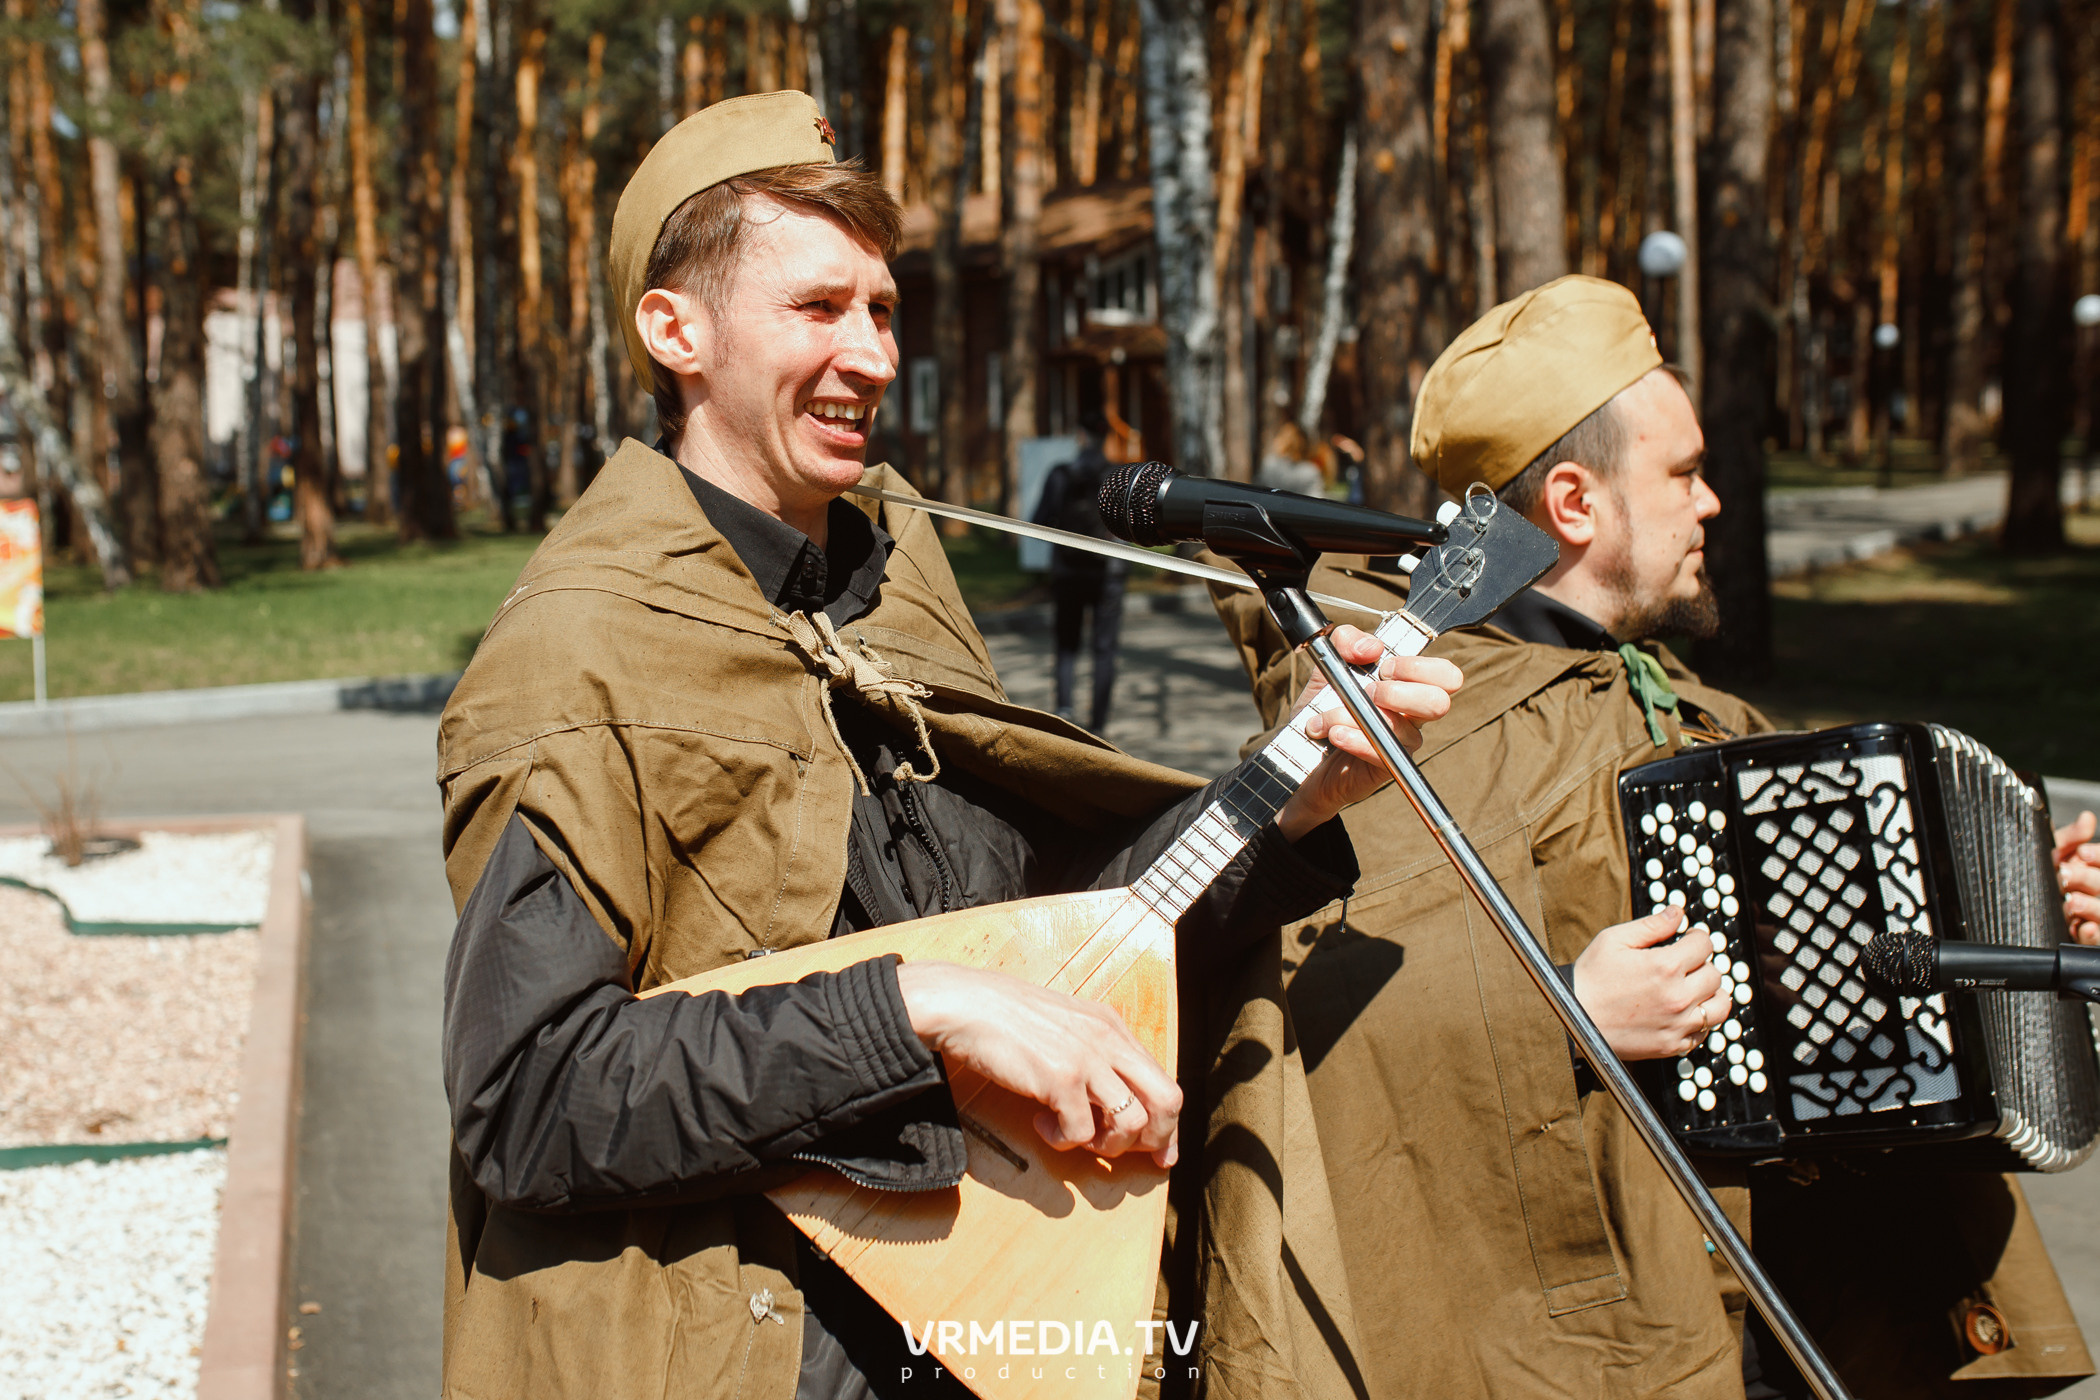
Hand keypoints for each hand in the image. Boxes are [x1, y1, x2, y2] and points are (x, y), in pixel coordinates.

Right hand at [893, 961, 1181, 1166]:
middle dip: (1154, 1139)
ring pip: (1133, 1123)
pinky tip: (1042, 1124)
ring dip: (1107, 1144)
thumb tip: (1111, 1100)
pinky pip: (1081, 1133)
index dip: (1166, 1126)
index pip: (1164, 1081)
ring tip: (1076, 1136)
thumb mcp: (1066, 1027)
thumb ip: (1094, 1054)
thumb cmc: (1008, 1018)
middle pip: (1168, 1101)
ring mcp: (1087, 1060)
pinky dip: (1063, 1141)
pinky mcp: (1060, 1079)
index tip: (1158, 1154)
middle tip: (1118, 1150)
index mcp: (1113, 1028)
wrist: (968, 1004)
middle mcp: (1109, 1041)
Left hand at [1275, 624, 1462, 839]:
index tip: (1384, 666)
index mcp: (1408, 685)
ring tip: (1328, 717)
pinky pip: (1380, 751)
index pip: (1446, 675)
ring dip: (1354, 715)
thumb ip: (1346, 642)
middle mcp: (1413, 714)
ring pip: (1398, 727)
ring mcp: (1402, 742)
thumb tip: (1371, 646)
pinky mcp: (1386, 766)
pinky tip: (1333, 734)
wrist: (1302, 748)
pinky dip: (1353, 738)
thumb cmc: (1323, 706)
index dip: (1419, 667)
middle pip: (1439, 703)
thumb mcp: (1327, 666)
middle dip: (1398, 693)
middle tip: (1368, 692)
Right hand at [1570, 907, 1727, 1060]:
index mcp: (1665, 966)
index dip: (1697, 937)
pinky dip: (1701, 1020)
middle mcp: (1678, 996)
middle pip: (1715, 974)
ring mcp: (1678, 1023)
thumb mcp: (1613, 940)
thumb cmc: (1590, 979)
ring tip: (1695, 988)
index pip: (1705, 944)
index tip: (1690, 939)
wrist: (1573, 1019)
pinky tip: (1684, 1011)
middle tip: (1687, 964)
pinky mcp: (1673, 1045)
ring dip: (1711, 993)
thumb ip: (1650, 925)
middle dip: (1702, 964)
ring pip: (1720, 1005)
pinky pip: (1705, 1032)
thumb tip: (1677, 913)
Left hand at [2056, 811, 2099, 945]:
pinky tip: (2082, 927)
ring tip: (2071, 901)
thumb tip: (2087, 818)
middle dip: (2088, 878)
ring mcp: (2095, 914)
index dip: (2098, 856)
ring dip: (2090, 906)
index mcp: (2094, 868)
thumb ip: (2070, 836)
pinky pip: (2096, 938)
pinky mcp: (2088, 935)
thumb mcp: (2052, 850)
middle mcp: (2098, 891)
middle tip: (2066, 874)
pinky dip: (2090, 933)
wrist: (2017, 901)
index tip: (2082, 853)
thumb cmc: (2043, 873)